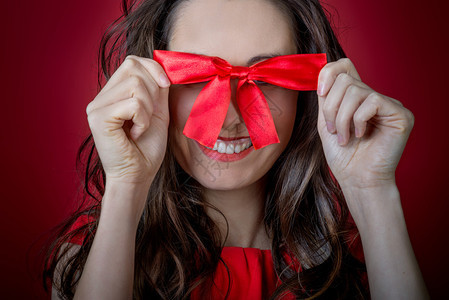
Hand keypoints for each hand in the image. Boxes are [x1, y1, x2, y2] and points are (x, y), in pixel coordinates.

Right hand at [86, 55, 170, 186]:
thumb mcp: (158, 111)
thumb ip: (157, 88)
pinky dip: (143, 120)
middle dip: (153, 90)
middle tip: (149, 116)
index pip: (132, 61)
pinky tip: (135, 134)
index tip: (166, 85)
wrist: (139, 175)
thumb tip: (162, 65)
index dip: (153, 68)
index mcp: (113, 94)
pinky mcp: (99, 117)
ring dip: (149, 109)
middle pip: (133, 67)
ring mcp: (96, 106)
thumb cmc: (147, 148)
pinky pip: (134, 103)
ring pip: (135, 85)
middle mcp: (101, 97)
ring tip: (141, 127)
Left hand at [316, 58, 414, 190]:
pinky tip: (361, 135)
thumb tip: (319, 73)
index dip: (328, 73)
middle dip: (331, 107)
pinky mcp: (400, 114)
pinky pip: (372, 101)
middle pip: (345, 79)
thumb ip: (325, 97)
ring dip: (342, 118)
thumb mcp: (326, 121)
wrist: (356, 179)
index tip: (319, 92)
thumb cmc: (342, 155)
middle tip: (333, 130)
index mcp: (356, 98)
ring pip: (355, 90)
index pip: (344, 66)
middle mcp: (373, 97)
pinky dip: (358, 120)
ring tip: (344, 137)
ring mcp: (389, 104)